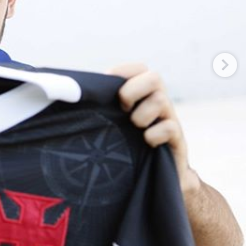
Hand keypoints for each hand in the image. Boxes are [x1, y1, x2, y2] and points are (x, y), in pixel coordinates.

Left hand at [106, 63, 199, 193]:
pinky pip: (170, 128)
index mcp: (142, 93)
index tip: (108, 85)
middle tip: (122, 108)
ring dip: (141, 115)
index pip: (139, 68)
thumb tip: (69, 92)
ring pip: (161, 100)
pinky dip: (154, 134)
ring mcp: (169, 119)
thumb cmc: (125, 143)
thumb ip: (101, 105)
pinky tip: (146, 142)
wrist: (151, 176)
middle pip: (154, 77)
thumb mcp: (113, 121)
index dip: (122, 72)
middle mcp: (158, 102)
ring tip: (134, 127)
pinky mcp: (176, 140)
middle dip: (132, 90)